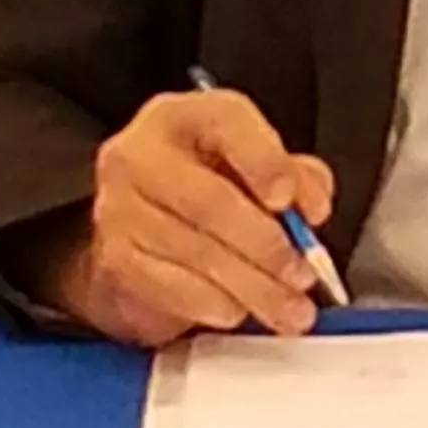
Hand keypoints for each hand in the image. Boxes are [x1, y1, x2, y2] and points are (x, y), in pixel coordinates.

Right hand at [43, 85, 335, 347]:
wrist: (145, 228)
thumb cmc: (214, 187)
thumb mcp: (262, 165)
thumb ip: (299, 176)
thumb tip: (312, 207)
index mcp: (186, 116)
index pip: (226, 122)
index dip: (264, 161)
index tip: (290, 199)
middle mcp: (142, 154)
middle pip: (210, 201)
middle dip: (266, 245)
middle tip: (303, 275)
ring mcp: (120, 208)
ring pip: (195, 251)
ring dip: (251, 287)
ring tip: (289, 307)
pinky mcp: (115, 258)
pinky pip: (170, 286)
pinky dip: (213, 303)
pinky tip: (240, 311)